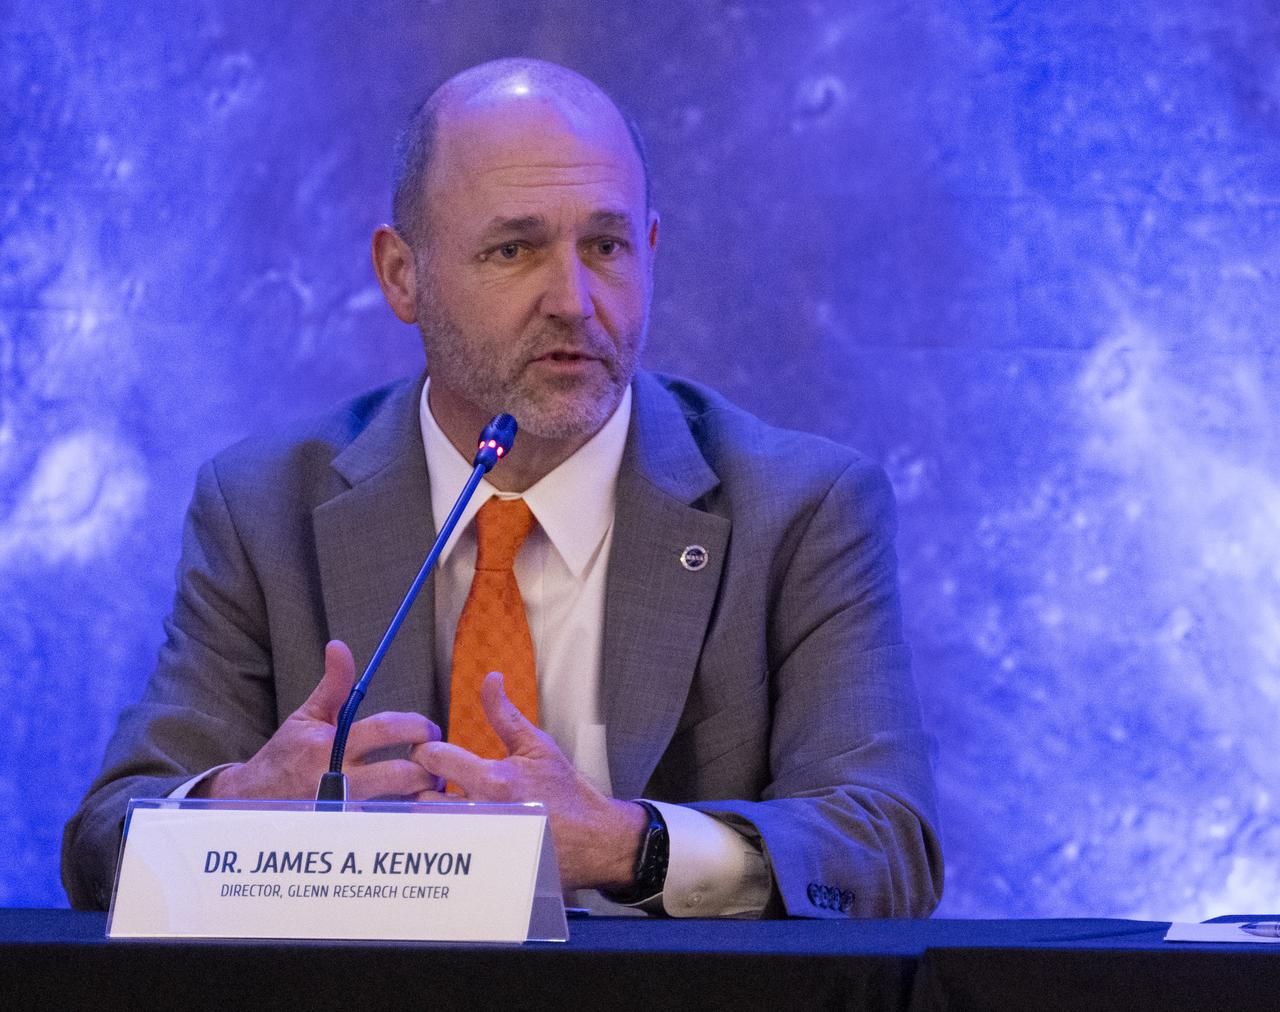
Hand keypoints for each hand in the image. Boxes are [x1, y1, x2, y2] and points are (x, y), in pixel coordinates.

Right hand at [194, 640, 442, 800]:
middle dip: (427, 767)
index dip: (416, 727)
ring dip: (419, 794)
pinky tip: (411, 807)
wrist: (253, 800)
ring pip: (397, 804)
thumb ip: (333, 685)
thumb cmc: (285, 754)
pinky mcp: (344, 831)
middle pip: (401, 775)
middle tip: (436, 762)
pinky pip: (384, 824)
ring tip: (428, 784)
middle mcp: (337, 779)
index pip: (385, 730)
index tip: (428, 730)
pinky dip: (402, 815)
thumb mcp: (306, 716)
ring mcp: (342, 810)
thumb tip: (339, 646)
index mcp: (330, 744)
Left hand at [410, 672, 646, 890]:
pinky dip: (440, 833)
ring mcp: (480, 840)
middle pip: (419, 797)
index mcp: (494, 780)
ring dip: (428, 808)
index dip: (426, 750)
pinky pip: (443, 846)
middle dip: (419, 782)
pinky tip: (453, 822)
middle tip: (430, 776)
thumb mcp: (536, 745)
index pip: (434, 759)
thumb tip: (490, 679)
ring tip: (440, 798)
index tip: (431, 750)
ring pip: (427, 825)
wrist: (589, 837)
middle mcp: (483, 813)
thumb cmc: (564, 791)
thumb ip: (504, 714)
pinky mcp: (480, 861)